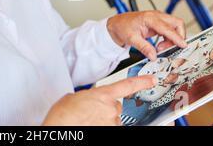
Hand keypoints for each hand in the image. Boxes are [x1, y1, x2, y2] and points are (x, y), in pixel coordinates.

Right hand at [42, 75, 157, 125]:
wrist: (61, 128)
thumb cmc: (63, 115)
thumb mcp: (74, 97)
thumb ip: (88, 96)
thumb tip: (89, 100)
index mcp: (102, 95)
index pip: (127, 85)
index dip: (142, 82)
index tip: (152, 80)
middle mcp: (111, 109)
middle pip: (116, 106)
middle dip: (106, 108)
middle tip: (90, 111)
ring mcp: (111, 123)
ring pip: (112, 119)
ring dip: (102, 119)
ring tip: (86, 120)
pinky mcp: (110, 132)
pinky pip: (108, 127)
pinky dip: (100, 125)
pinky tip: (88, 124)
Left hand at [107, 11, 186, 60]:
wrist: (117, 24)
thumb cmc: (122, 27)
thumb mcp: (131, 39)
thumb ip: (144, 47)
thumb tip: (154, 56)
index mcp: (149, 18)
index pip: (167, 27)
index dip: (176, 37)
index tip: (183, 45)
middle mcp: (156, 16)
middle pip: (176, 23)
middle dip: (178, 36)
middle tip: (170, 48)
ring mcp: (158, 19)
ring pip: (175, 27)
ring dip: (172, 39)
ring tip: (161, 48)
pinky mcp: (158, 24)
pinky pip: (169, 30)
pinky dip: (169, 39)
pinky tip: (160, 46)